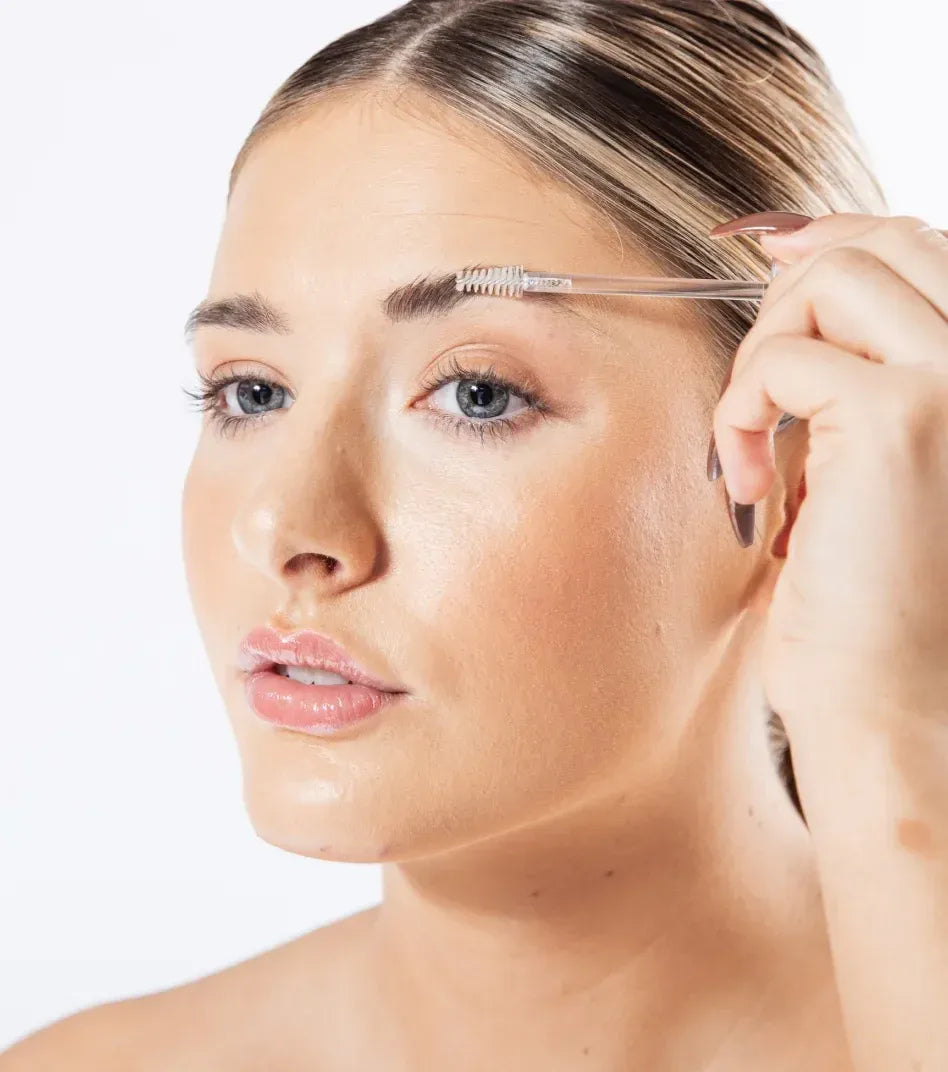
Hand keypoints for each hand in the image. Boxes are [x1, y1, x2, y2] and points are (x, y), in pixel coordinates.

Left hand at [707, 210, 947, 1071]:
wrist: (892, 707)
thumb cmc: (867, 603)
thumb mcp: (859, 468)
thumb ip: (849, 380)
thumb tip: (796, 287)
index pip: (914, 247)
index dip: (829, 240)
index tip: (758, 259)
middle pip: (874, 245)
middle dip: (786, 298)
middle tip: (755, 395)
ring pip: (830, 280)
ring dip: (761, 354)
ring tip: (752, 444)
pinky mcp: (903, 421)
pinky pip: (783, 360)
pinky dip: (738, 413)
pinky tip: (747, 483)